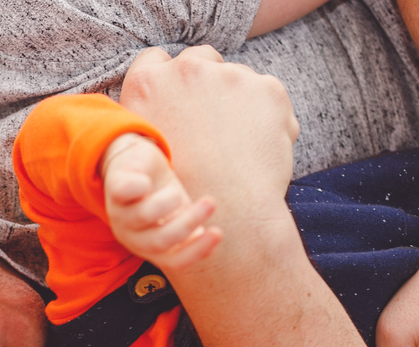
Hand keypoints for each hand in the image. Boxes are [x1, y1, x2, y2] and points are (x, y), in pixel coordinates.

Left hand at [102, 133, 220, 270]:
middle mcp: (132, 237)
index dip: (197, 251)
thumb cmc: (161, 194)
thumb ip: (191, 230)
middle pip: (160, 241)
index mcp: (150, 249)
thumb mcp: (179, 214)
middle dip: (188, 222)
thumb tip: (210, 242)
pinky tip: (147, 182)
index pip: (174, 261)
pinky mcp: (113, 191)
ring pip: (145, 215)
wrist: (135, 165)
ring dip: (168, 201)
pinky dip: (140, 186)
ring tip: (175, 190)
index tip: (218, 232)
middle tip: (210, 203)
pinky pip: (125, 191)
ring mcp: (120, 215)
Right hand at [119, 47, 297, 225]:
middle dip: (207, 86)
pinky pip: (269, 97)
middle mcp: (186, 70)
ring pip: (238, 79)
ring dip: (239, 103)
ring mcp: (230, 75)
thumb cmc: (185, 191)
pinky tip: (259, 148)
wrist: (231, 213)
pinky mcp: (267, 89)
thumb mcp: (149, 151)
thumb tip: (163, 99)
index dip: (168, 80)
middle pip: (199, 60)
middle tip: (213, 127)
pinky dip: (269, 118)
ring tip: (237, 148)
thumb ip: (150, 116)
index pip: (154, 60)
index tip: (180, 102)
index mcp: (148, 84)